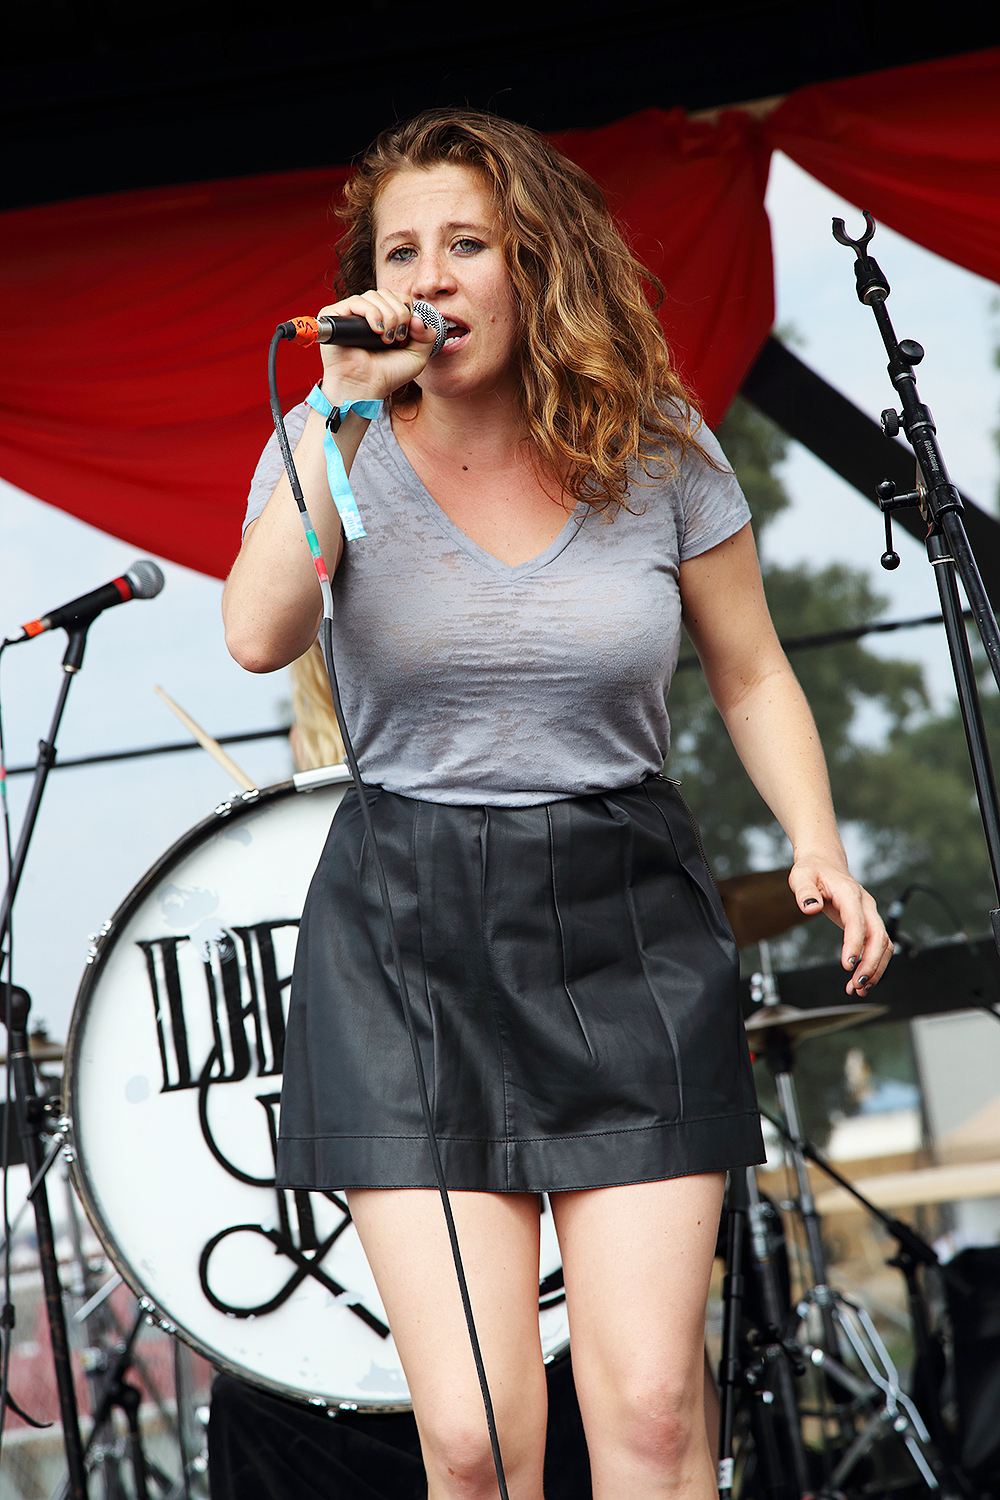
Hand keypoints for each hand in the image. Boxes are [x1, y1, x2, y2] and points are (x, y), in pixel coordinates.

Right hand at [317, 289, 436, 402]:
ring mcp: (350, 314)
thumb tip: (419, 318)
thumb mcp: (417, 357)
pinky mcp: (334, 316)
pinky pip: (356, 301)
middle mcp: (366, 313)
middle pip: (387, 293)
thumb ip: (428, 336)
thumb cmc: (386, 375)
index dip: (407, 310)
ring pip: (374, 295)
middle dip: (399, 314)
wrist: (364, 388)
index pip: (398, 297)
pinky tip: (375, 330)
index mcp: (384, 318)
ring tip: (386, 338)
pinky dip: (371, 313)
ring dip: (387, 316)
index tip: (408, 332)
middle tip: (398, 337)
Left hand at [787, 858, 891, 996]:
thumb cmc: (812, 870)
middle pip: (878, 936)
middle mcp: (865, 904)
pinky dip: (873, 964)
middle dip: (871, 963)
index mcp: (849, 893)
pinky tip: (860, 980)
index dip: (855, 944)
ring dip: (875, 968)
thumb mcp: (801, 875)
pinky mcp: (867, 923)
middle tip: (856, 984)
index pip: (857, 921)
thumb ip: (804, 891)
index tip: (848, 965)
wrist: (825, 863)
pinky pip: (877, 946)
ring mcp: (869, 914)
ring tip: (859, 989)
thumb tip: (810, 907)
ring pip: (883, 944)